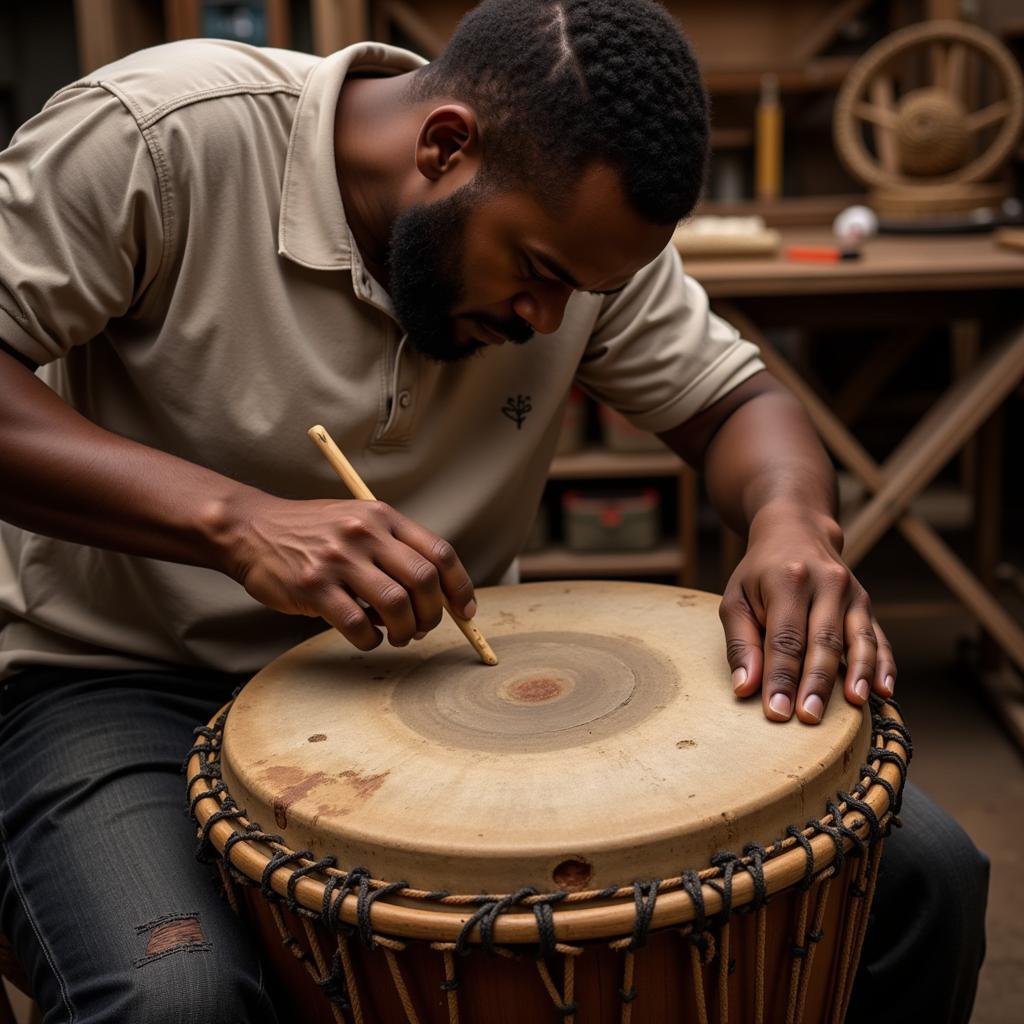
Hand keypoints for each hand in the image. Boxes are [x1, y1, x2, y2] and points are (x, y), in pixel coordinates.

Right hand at [219, 493, 475, 650]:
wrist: (251, 530)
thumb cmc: (311, 532)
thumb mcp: (357, 521)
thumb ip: (394, 546)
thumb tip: (439, 592)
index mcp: (382, 517)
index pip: (440, 552)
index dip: (460, 587)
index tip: (466, 611)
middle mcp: (365, 534)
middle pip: (424, 580)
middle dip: (433, 614)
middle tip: (424, 628)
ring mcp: (339, 560)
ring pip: (396, 605)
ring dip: (404, 630)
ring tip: (396, 636)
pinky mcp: (314, 587)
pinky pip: (358, 625)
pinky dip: (370, 639)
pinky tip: (366, 636)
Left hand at [719, 503, 895, 723]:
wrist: (796, 531)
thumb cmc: (759, 573)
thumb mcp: (736, 599)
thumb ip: (740, 643)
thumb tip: (746, 687)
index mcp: (787, 580)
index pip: (785, 638)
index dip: (781, 677)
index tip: (777, 712)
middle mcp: (826, 583)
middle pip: (823, 640)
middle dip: (816, 683)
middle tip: (809, 718)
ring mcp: (852, 593)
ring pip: (858, 639)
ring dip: (857, 675)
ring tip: (854, 707)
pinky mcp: (866, 604)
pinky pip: (878, 638)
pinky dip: (883, 665)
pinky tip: (884, 691)